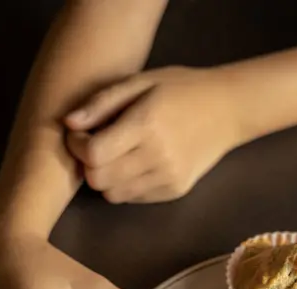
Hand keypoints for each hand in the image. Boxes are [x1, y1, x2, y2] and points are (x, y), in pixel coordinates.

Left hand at [64, 66, 238, 203]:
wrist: (229, 110)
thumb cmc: (181, 89)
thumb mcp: (141, 82)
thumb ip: (102, 103)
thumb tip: (68, 124)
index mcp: (146, 125)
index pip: (94, 155)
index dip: (78, 147)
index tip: (81, 134)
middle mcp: (157, 157)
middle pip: (99, 180)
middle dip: (89, 165)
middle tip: (96, 146)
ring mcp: (167, 178)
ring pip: (113, 195)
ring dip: (106, 178)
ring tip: (117, 155)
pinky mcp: (174, 191)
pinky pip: (134, 198)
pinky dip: (126, 185)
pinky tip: (137, 164)